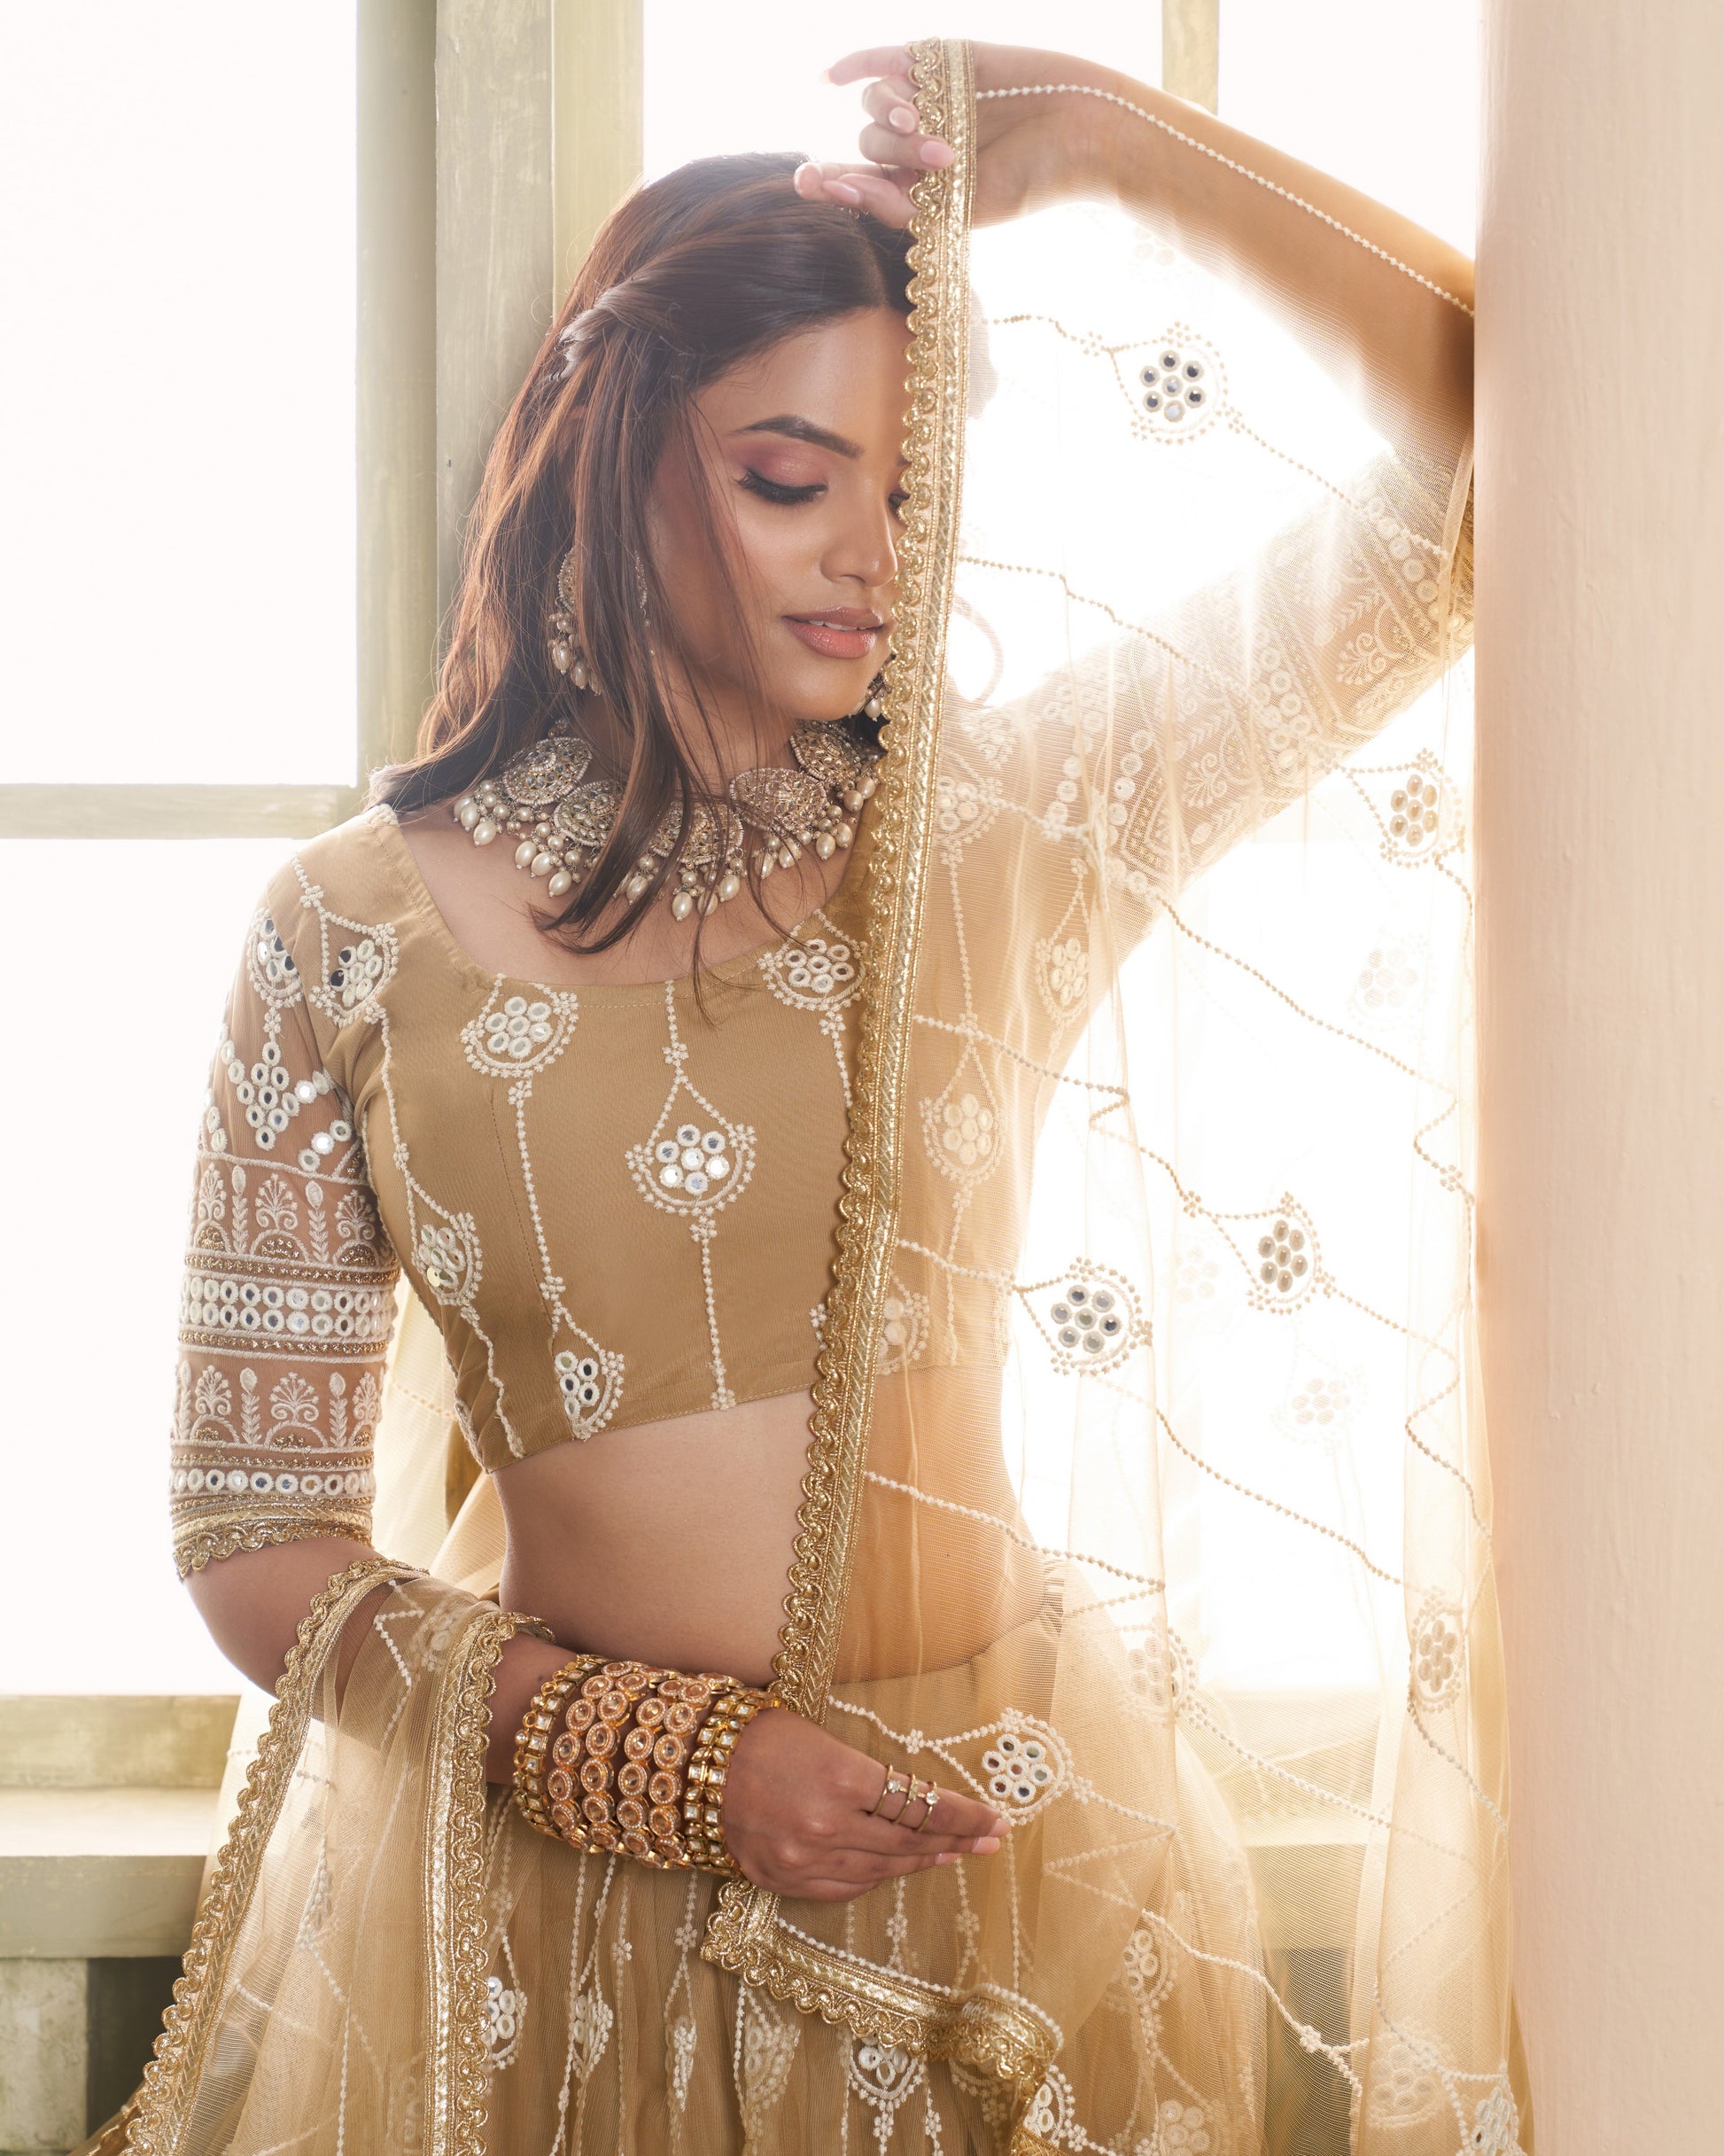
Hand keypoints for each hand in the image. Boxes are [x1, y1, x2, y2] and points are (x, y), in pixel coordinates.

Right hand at [722, 1705, 1010, 1902]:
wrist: (691, 1766)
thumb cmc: (759, 1735)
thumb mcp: (822, 1738)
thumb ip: (866, 1776)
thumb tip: (911, 1796)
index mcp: (842, 1777)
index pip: (921, 1805)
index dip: (964, 1816)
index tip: (996, 1821)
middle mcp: (828, 1824)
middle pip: (908, 1841)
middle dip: (954, 1841)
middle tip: (988, 1841)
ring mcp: (805, 1859)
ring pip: (880, 1869)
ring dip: (920, 1862)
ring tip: (951, 1855)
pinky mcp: (784, 1879)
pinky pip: (844, 1887)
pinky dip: (873, 1879)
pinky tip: (893, 1870)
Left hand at [794, 44, 1124, 231]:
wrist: (1082, 129)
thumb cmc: (1029, 180)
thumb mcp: (959, 211)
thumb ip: (896, 206)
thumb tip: (835, 185)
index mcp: (922, 191)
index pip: (859, 186)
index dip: (827, 183)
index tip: (807, 179)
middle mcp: (918, 147)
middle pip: (868, 147)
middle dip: (894, 154)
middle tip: (942, 157)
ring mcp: (929, 102)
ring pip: (874, 108)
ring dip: (893, 117)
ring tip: (934, 127)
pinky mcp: (940, 61)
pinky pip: (883, 59)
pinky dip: (855, 62)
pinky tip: (828, 76)